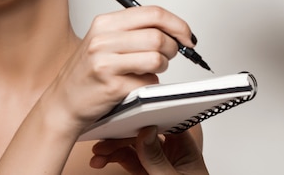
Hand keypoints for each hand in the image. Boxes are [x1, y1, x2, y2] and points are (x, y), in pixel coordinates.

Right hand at [42, 6, 194, 135]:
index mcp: (104, 23)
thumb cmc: (87, 72)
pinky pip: (148, 83)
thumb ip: (133, 30)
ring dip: (162, 67)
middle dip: (172, 48)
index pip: (152, 13)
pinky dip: (149, 85)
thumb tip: (173, 29)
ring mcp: (106, 63)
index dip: (177, 24)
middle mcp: (103, 40)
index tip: (186, 35)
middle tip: (168, 55)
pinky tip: (136, 85)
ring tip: (149, 70)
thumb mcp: (103, 41)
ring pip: (156, 59)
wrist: (63, 101)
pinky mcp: (112, 87)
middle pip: (158, 37)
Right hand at [90, 126, 208, 173]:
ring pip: (130, 144)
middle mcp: (170, 149)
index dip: (143, 115)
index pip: (163, 121)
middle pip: (142, 130)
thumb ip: (158, 159)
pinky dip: (112, 158)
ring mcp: (155, 159)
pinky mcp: (144, 169)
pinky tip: (101, 160)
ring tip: (98, 153)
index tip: (124, 115)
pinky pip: (126, 158)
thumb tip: (146, 133)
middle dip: (120, 134)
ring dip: (112, 146)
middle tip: (104, 138)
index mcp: (185, 146)